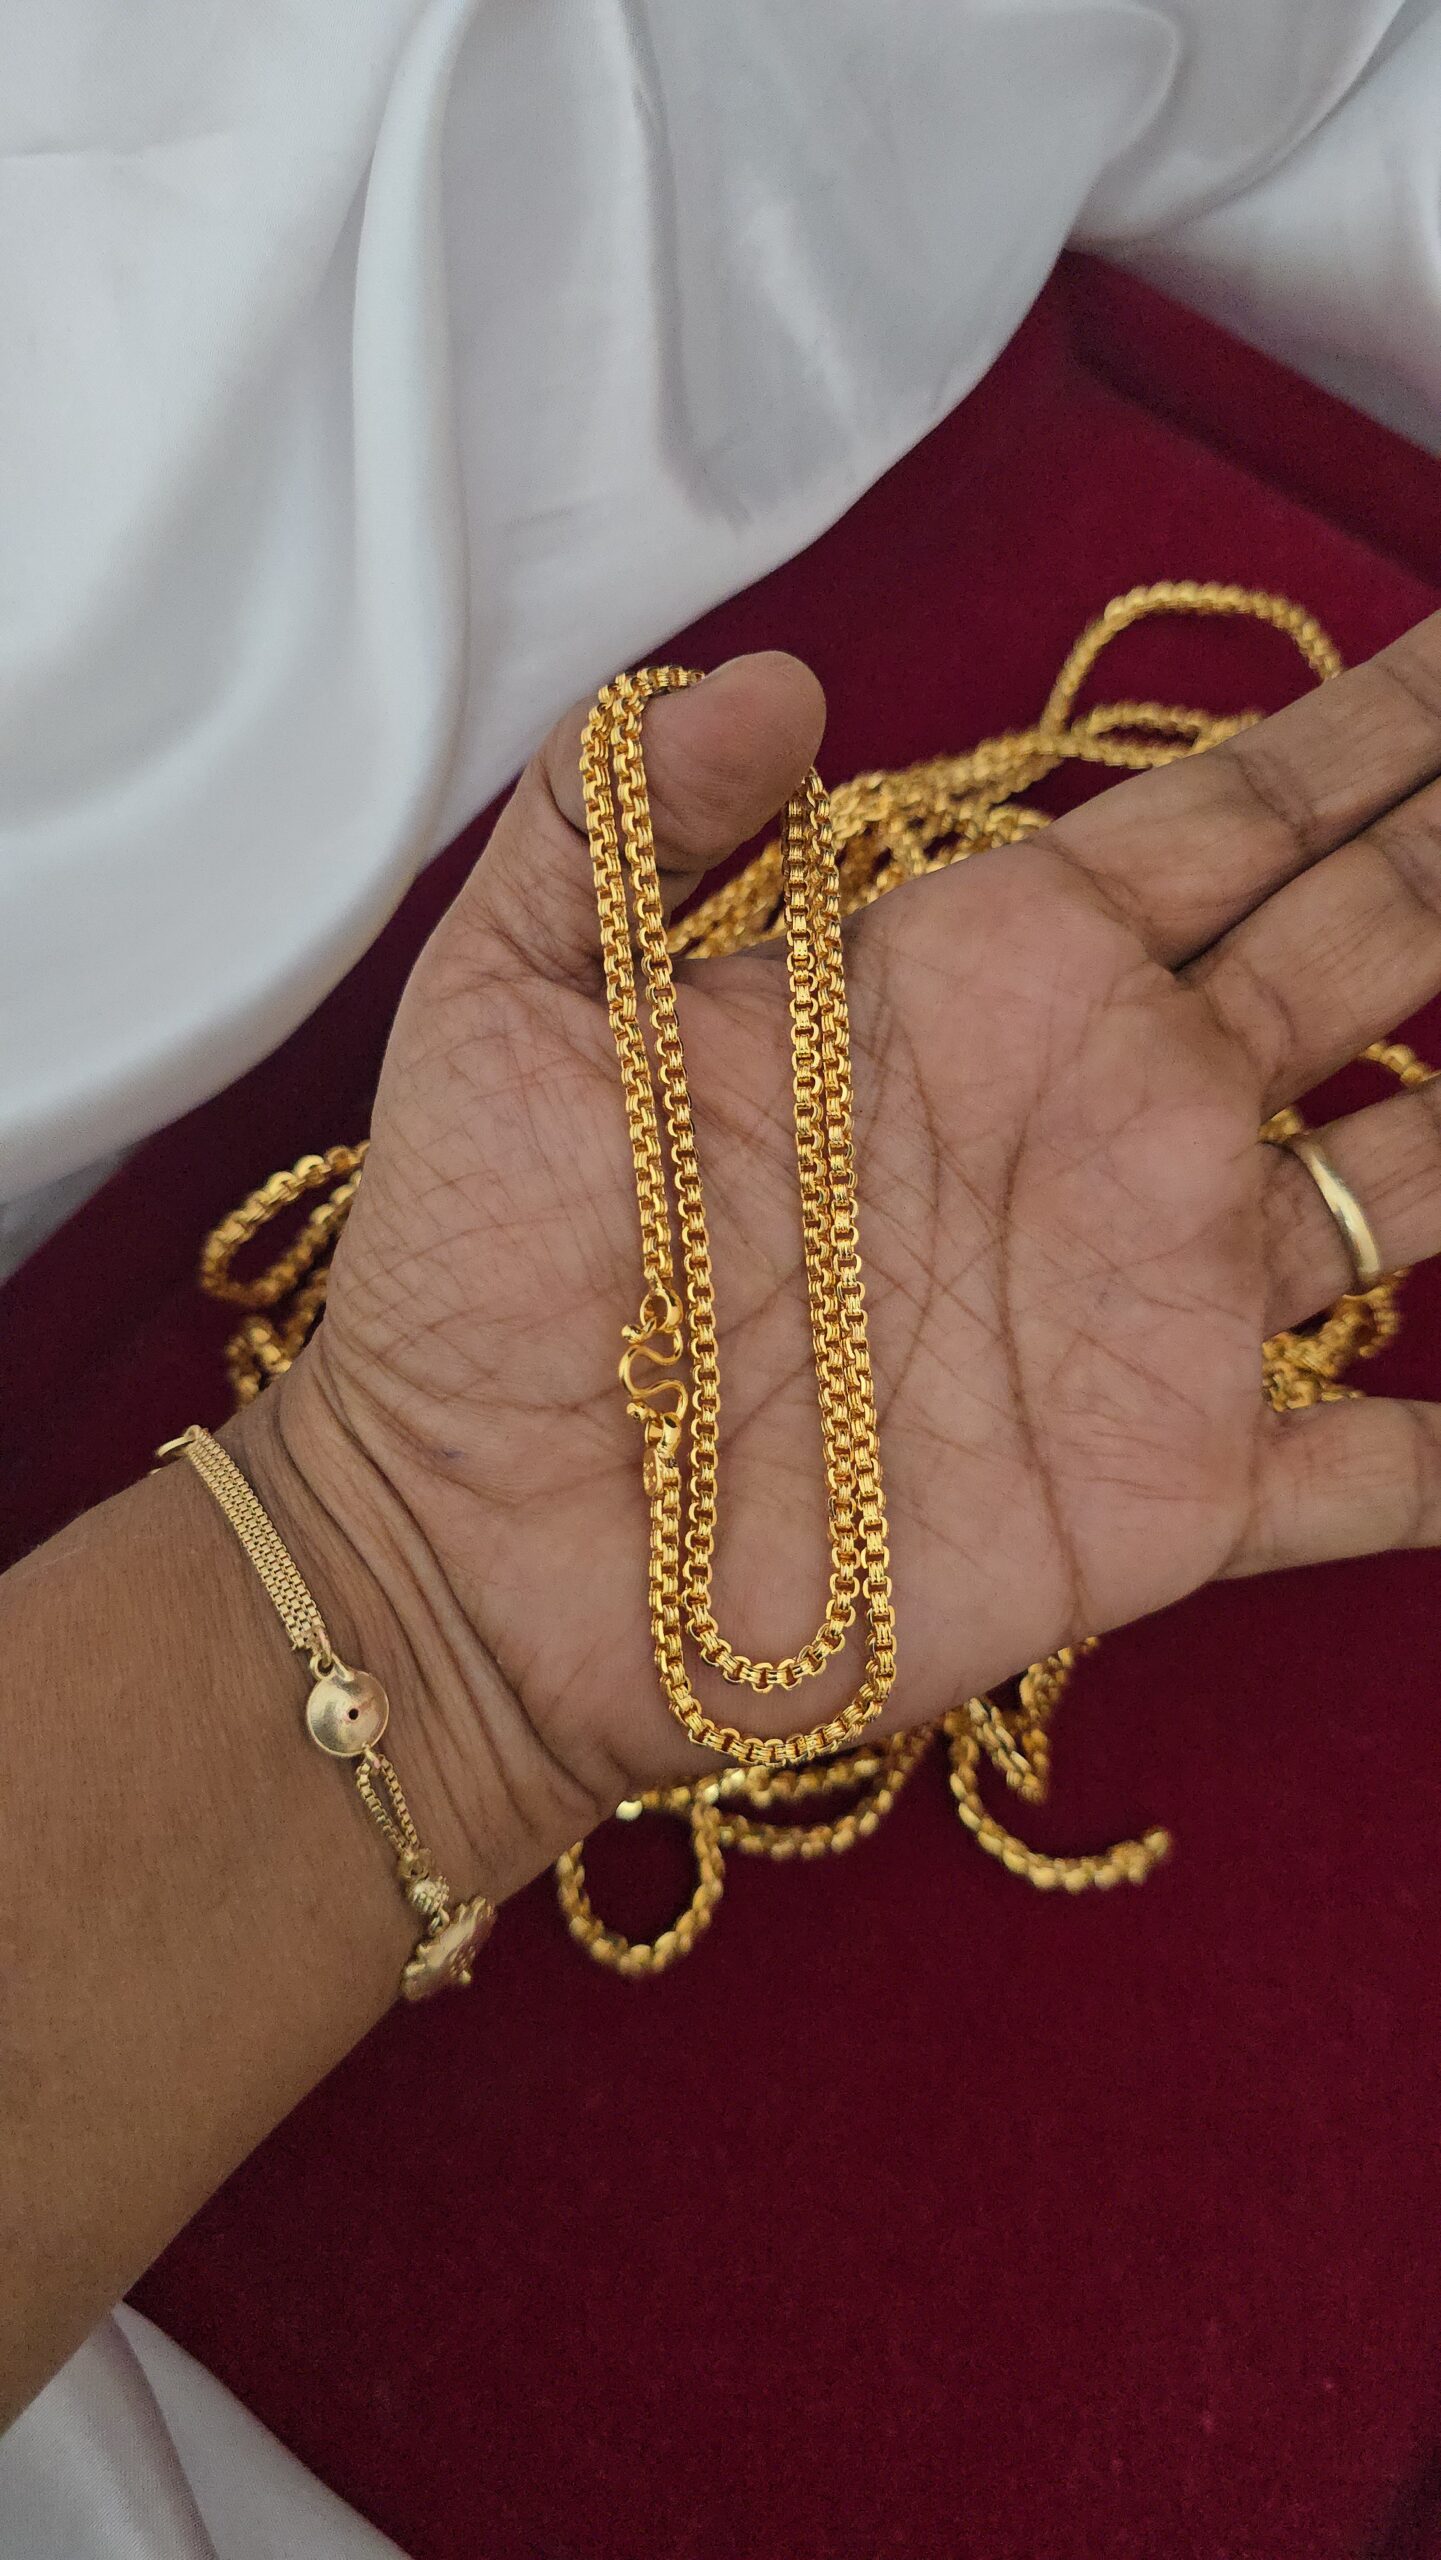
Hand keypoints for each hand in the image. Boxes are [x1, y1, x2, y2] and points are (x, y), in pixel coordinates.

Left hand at [265, 631, 1440, 1895]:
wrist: (473, 1551)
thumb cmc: (482, 1277)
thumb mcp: (512, 1003)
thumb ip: (626, 813)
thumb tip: (780, 676)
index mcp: (985, 985)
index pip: (1230, 818)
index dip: (1369, 728)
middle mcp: (1109, 1122)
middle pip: (1366, 947)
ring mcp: (1152, 1310)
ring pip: (1418, 1180)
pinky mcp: (1164, 1500)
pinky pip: (1377, 1475)